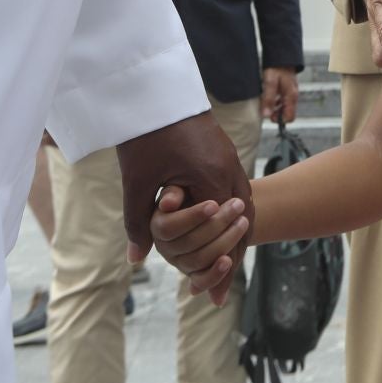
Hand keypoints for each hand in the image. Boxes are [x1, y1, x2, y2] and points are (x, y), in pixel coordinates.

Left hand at [118, 111, 252, 304]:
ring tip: (225, 256)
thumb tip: (137, 259)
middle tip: (223, 282)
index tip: (212, 291)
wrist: (154, 91)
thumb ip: (138, 222)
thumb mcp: (138, 182)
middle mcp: (229, 168)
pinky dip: (232, 210)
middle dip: (234, 252)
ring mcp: (230, 157)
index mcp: (212, 178)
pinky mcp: (224, 150)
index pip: (227, 231)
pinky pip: (237, 186)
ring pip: (245, 203)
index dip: (220, 264)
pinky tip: (220, 222)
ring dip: (236, 230)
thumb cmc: (145, 136)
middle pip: (244, 220)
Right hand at [150, 187, 248, 294]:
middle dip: (216, 224)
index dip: (192, 217)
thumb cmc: (195, 187)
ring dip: (224, 242)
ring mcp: (180, 262)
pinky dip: (216, 274)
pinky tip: (229, 260)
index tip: (214, 203)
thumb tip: (167, 204)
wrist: (216, 204)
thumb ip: (175, 192)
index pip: (167, 228)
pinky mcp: (196, 274)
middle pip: (188, 244)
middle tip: (239, 204)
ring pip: (198, 260)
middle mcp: (165, 247)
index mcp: (156, 225)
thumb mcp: (185, 184)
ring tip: (243, 221)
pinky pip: (202, 281)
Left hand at [261, 67, 298, 123]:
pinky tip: (268, 95)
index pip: (290, 117)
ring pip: (284, 107)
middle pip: (287, 113)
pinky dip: (275, 101)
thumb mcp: (270, 83)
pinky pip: (283, 99)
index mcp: (291, 96)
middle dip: (276, 114)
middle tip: (265, 109)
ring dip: (275, 108)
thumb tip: (266, 115)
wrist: (282, 54)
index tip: (269, 116)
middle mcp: (293, 95)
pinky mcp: (287, 88)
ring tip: (265, 102)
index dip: (279, 120)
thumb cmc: (277, 67)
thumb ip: (268, 99)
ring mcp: (291, 91)